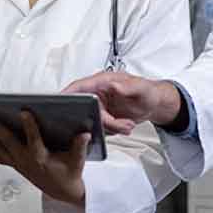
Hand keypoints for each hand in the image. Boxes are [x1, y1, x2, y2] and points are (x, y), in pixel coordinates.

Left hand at [0, 111, 88, 206]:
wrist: (62, 191)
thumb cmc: (70, 172)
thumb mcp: (78, 160)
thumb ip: (79, 146)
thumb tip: (85, 133)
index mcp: (42, 158)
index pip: (34, 139)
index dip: (29, 125)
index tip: (24, 111)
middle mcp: (26, 160)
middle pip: (8, 143)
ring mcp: (18, 163)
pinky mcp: (14, 165)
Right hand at [63, 71, 180, 134]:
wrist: (154, 104)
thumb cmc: (148, 91)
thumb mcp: (140, 88)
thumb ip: (127, 86)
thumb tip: (112, 84)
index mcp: (102, 82)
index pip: (79, 87)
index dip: (67, 94)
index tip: (59, 103)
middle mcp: (98, 93)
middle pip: (87, 110)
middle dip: (104, 120)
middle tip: (122, 123)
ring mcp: (100, 107)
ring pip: (95, 122)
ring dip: (112, 127)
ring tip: (128, 124)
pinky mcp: (104, 118)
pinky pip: (101, 128)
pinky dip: (113, 130)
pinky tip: (125, 126)